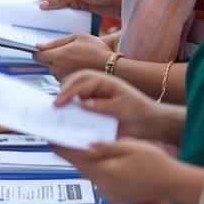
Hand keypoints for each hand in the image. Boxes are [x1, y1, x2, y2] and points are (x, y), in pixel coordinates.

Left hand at [33, 32, 114, 80]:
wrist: (112, 67)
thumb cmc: (96, 49)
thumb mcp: (77, 37)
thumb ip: (56, 42)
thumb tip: (38, 46)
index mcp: (58, 56)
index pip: (37, 56)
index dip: (38, 52)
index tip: (42, 49)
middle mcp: (57, 69)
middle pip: (47, 63)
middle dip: (54, 57)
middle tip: (70, 52)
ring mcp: (63, 79)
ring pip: (55, 69)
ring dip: (61, 65)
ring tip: (78, 59)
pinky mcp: (69, 84)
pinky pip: (63, 76)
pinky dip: (68, 72)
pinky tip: (80, 67)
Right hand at [38, 0, 122, 16]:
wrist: (122, 1)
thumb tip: (44, 2)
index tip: (35, 1)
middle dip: (48, 2)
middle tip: (36, 10)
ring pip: (62, 3)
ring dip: (55, 8)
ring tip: (44, 16)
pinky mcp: (83, 6)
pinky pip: (69, 10)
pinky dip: (63, 13)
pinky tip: (56, 18)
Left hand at [49, 140, 181, 203]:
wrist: (172, 184)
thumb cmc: (154, 162)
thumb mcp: (130, 147)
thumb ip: (106, 147)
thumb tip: (85, 144)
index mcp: (105, 172)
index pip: (76, 159)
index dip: (61, 148)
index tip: (49, 138)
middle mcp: (103, 186)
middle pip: (79, 167)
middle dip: (69, 153)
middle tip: (59, 138)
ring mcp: (109, 194)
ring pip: (88, 174)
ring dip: (81, 161)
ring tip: (74, 146)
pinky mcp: (114, 196)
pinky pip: (98, 180)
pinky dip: (94, 169)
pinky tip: (96, 159)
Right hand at [54, 69, 174, 139]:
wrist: (149, 122)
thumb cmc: (139, 111)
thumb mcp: (123, 108)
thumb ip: (103, 106)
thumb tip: (82, 104)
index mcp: (104, 80)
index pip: (81, 81)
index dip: (68, 92)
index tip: (59, 103)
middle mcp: (97, 86)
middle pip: (73, 82)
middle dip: (63, 93)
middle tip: (54, 108)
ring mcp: (94, 96)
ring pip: (73, 94)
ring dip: (65, 101)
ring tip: (56, 114)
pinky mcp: (93, 108)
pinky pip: (79, 107)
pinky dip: (71, 112)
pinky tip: (66, 121)